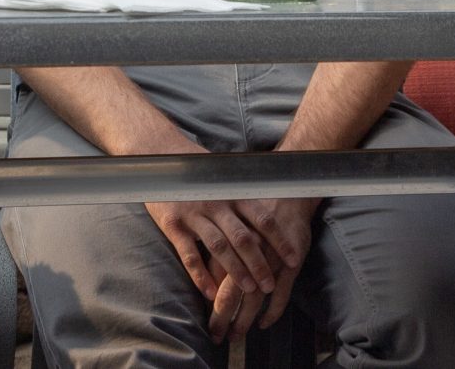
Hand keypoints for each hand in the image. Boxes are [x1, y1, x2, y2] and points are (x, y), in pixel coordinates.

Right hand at [145, 192, 315, 339]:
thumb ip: (245, 199)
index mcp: (233, 193)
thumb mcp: (226, 181)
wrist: (161, 162)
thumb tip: (276, 218)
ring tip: (249, 290)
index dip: (279, 240)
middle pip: (242, 237)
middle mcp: (216, 204)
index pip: (262, 219)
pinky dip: (200, 275)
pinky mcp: (173, 224)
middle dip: (259, 263)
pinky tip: (210, 293)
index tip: (293, 260)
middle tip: (270, 285)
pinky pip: (189, 254)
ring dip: (235, 271)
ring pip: (219, 247)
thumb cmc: (200, 176)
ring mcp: (194, 213)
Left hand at [194, 199, 317, 340]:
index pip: (216, 280)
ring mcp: (270, 258)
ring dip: (246, 318)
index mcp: (229, 241)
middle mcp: (247, 252)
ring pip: (255, 296)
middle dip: (224, 317)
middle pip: (232, 292)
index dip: (211, 304)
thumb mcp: (231, 226)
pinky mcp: (290, 262)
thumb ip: (218, 250)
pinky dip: (273, 311)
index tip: (208, 322)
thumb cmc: (254, 212)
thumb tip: (205, 277)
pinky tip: (265, 323)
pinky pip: (282, 293)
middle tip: (219, 335)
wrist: (288, 193)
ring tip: (239, 334)